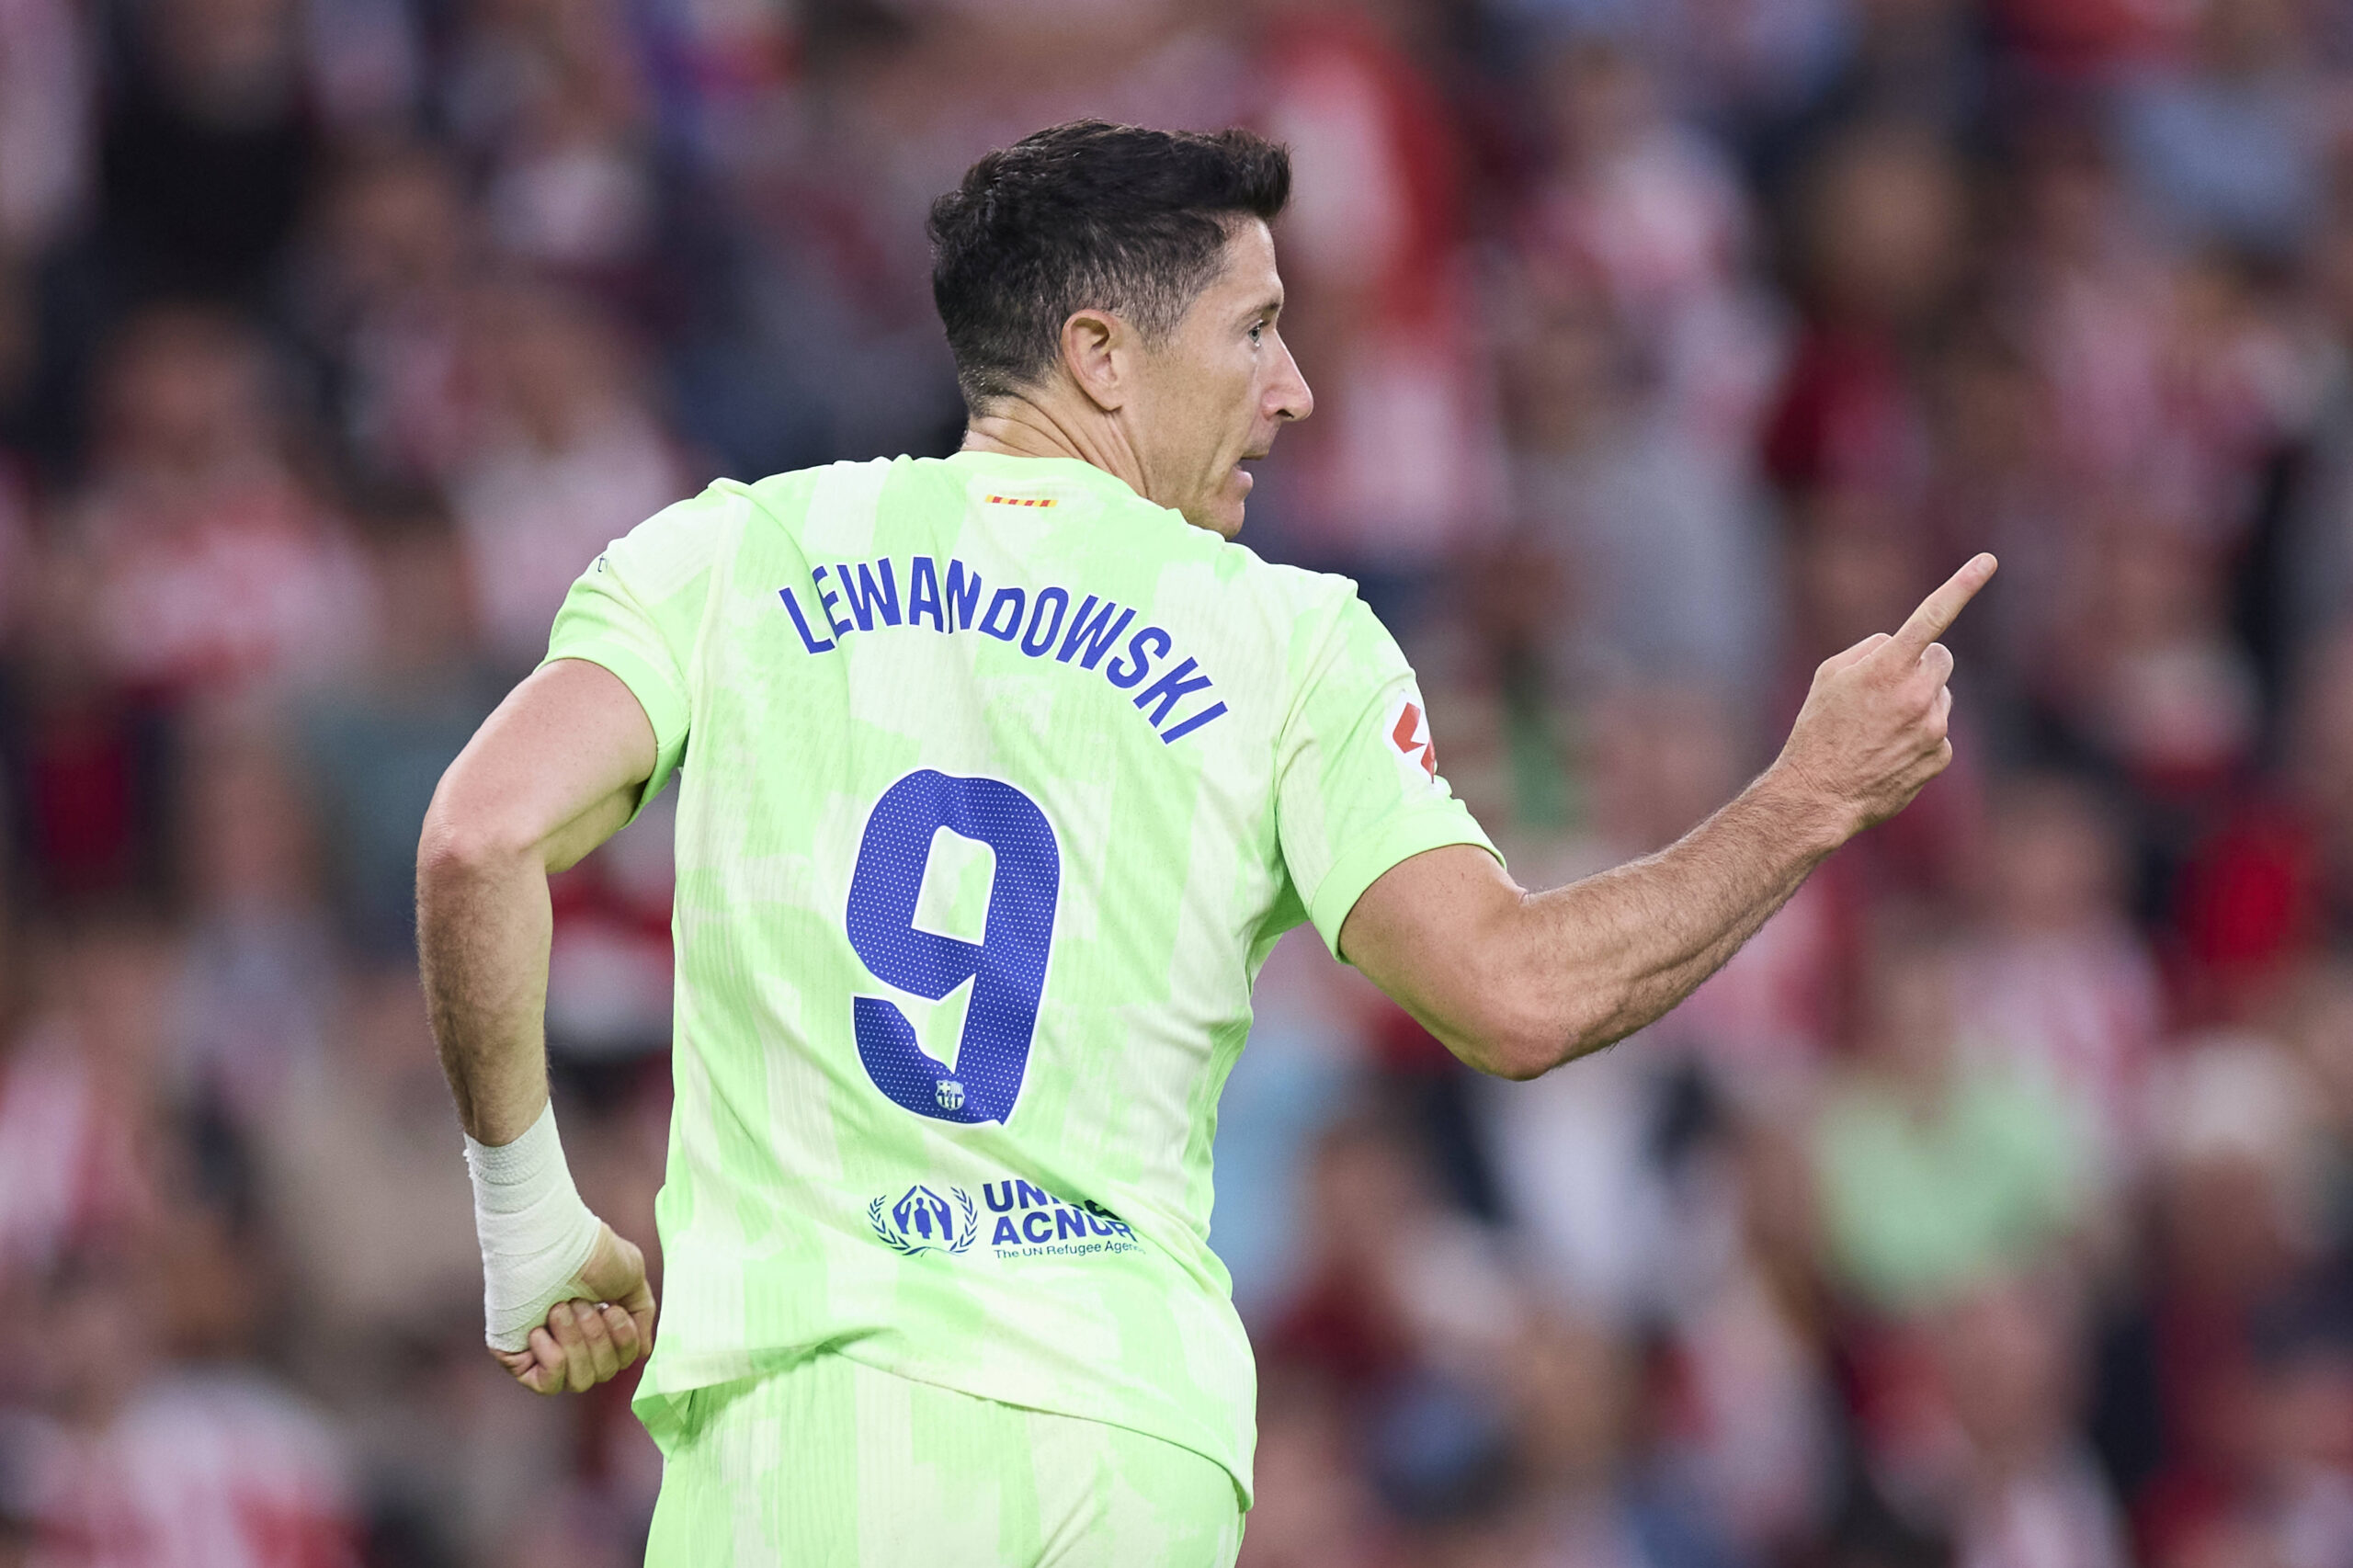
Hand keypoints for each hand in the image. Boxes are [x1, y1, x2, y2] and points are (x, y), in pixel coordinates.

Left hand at [492, 1221, 656, 1395]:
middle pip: (602, 1375)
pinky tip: (541, 1331)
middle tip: (580, 1303)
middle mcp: (572, 1343)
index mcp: (597, 1327)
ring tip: (560, 1309)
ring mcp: (544, 1353)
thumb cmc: (593, 1253)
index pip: (620, 1362)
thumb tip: (643, 1351)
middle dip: (596, 1339)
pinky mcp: (518, 1358)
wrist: (554, 1242)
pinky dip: (552, 1359)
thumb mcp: (632, 1279)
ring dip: (575, 1343)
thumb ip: (641, 1314)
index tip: (611, 1308)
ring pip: (579, 1381)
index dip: (622, 1342)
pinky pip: (546, 1386)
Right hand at [1769, 553, 1997, 841]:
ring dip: (1919, 702)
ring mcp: (1934, 726)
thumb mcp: (1830, 676)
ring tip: (1880, 729)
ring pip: (1940, 695)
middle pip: (1941, 657)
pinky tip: (1890, 753)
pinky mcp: (1941, 755)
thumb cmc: (1818, 730)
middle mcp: (1917, 693)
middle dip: (1922, 664)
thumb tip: (1902, 645)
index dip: (1962, 585)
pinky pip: (1938, 731)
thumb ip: (1872, 649)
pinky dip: (1919, 736)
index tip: (1988, 560)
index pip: (1932, 615)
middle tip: (1888, 687)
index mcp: (1887, 666)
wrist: (1820, 795)